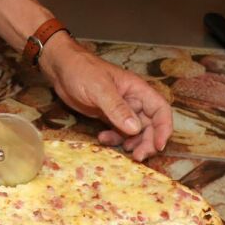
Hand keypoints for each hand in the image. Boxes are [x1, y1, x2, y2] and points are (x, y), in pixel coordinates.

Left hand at [40, 37, 172, 160]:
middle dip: (148, 142)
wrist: (60, 67)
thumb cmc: (81, 70)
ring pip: (135, 131)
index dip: (164, 128)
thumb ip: (117, 108)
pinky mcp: (108, 115)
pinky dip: (115, 139)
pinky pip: (118, 131)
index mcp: (137, 89)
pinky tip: (102, 139)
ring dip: (132, 143)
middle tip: (138, 156)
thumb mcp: (99, 88)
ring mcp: (120, 108)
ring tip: (123, 151)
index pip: (160, 109)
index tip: (159, 146)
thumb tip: (135, 128)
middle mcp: (132, 100)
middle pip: (151, 125)